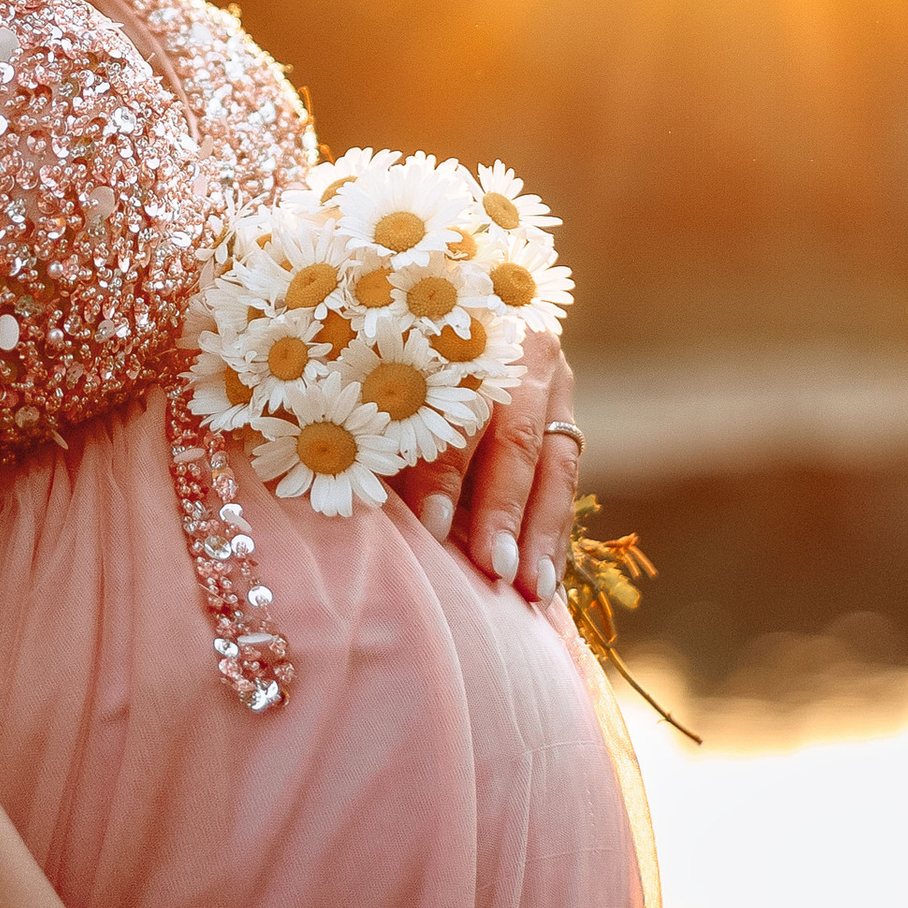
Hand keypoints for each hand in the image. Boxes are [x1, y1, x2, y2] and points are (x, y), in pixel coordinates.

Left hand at [394, 327, 583, 606]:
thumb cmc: (383, 362)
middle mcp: (518, 352)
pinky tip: (548, 579)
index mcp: (462, 335)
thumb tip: (339, 483)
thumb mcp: (375, 382)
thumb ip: (371, 430)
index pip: (455, 411)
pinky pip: (568, 480)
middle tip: (495, 569)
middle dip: (505, 510)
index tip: (433, 528)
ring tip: (533, 590)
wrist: (435, 317)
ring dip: (543, 531)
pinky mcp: (565, 413)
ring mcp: (552, 382)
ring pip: (555, 464)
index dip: (443, 471)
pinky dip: (556, 531)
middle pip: (515, 440)